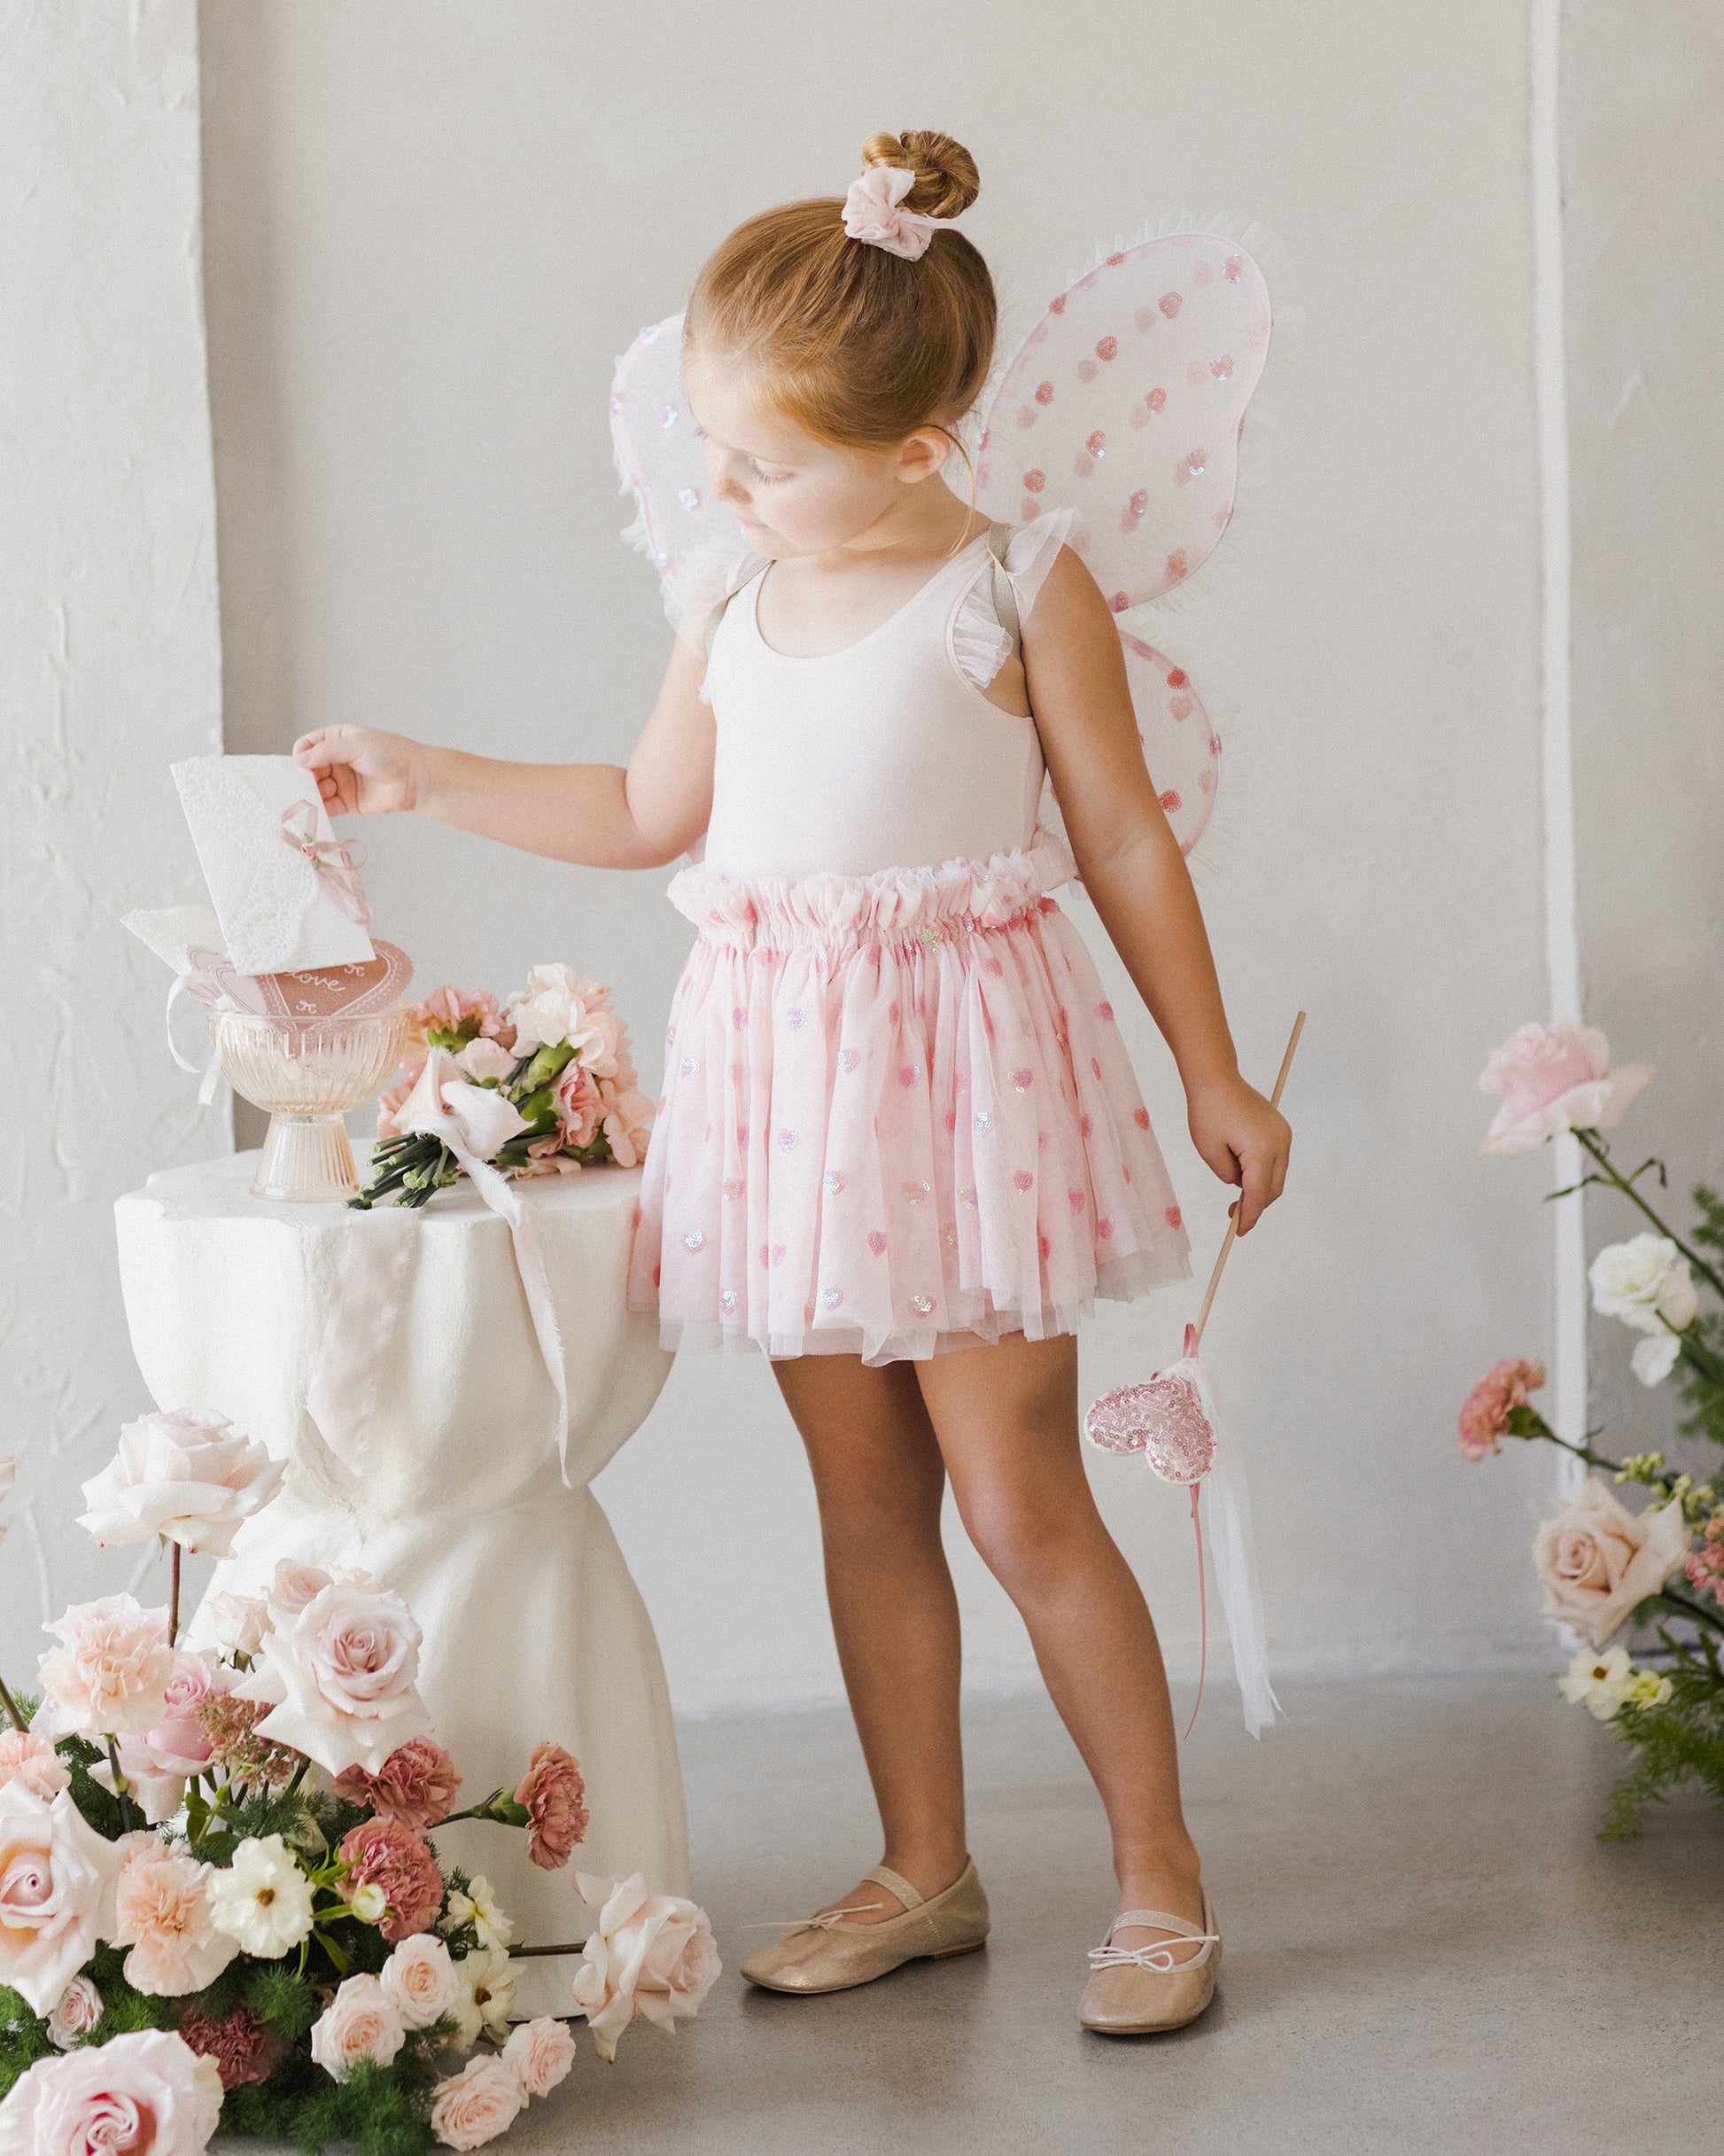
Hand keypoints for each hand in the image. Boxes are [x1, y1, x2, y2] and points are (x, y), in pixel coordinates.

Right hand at [293, 726, 424, 817]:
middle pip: (308, 770)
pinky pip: (327, 806)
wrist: (415, 779)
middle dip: (302, 778)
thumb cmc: (391, 754)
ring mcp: (340, 781)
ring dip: (310, 795)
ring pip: (315, 789)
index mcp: (336, 739)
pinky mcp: (347, 802)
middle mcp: (336, 760)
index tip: (302, 765)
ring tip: (310, 799)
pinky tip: (315, 812)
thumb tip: (300, 758)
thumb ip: (327, 751)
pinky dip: (319, 810)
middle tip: (300, 787)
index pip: (308, 745)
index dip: (301, 755)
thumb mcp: (356, 745)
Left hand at [1187, 1072, 1289, 1235]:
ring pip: (1277, 1175)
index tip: (1239, 1231)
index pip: (1258, 1194)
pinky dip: (1262, 1172)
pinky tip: (1242, 1172)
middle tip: (1232, 1215)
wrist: (1216, 1078)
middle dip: (1255, 1205)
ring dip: (1259, 1188)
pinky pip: (1276, 1160)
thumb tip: (1241, 1185)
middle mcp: (1280, 1142)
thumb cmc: (1207, 1111)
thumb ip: (1228, 1176)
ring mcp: (1283, 1134)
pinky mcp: (1280, 1129)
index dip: (1249, 1216)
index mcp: (1262, 1150)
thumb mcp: (1210, 1152)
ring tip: (1234, 1192)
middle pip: (1274, 1188)